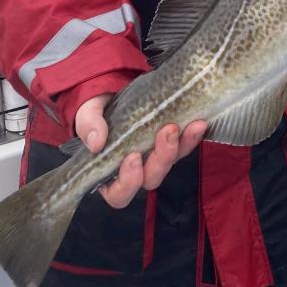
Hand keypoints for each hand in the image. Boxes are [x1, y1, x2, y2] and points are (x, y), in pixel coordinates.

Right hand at [75, 95, 206, 207]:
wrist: (113, 91)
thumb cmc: (97, 111)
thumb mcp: (88, 113)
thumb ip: (89, 125)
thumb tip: (96, 143)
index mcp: (109, 174)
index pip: (119, 194)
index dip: (128, 182)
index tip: (133, 157)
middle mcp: (136, 171)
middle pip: (152, 179)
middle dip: (162, 158)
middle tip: (167, 131)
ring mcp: (156, 157)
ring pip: (171, 162)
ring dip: (181, 146)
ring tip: (188, 125)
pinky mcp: (172, 143)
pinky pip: (185, 146)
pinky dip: (192, 136)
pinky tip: (198, 123)